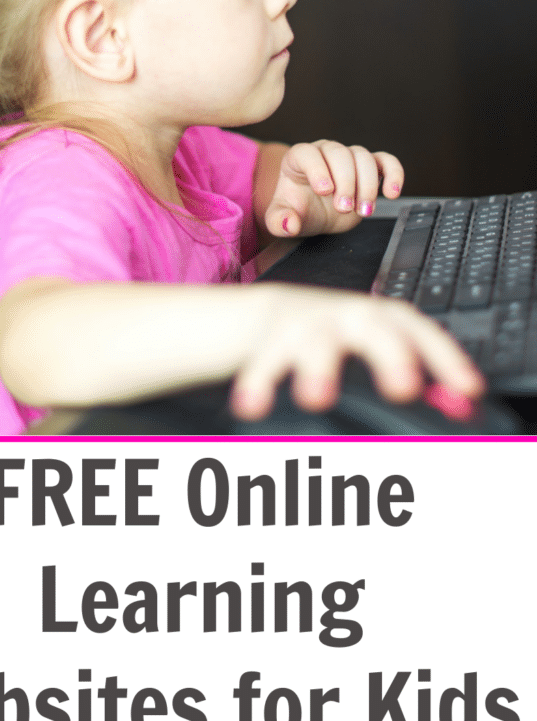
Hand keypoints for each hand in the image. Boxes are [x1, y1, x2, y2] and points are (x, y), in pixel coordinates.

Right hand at [230, 287, 484, 419]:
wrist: (275, 315)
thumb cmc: (342, 340)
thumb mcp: (382, 351)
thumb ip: (422, 377)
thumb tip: (462, 405)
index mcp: (384, 320)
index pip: (421, 332)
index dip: (446, 358)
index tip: (466, 389)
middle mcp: (349, 318)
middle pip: (374, 328)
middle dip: (389, 356)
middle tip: (403, 387)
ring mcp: (309, 325)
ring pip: (315, 340)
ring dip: (318, 367)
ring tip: (315, 397)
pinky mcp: (271, 340)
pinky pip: (264, 362)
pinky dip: (258, 383)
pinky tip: (253, 406)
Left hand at [265, 141, 403, 237]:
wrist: (317, 214)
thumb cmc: (298, 210)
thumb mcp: (280, 218)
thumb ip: (279, 220)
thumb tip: (290, 224)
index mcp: (299, 159)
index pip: (307, 153)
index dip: (317, 169)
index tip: (324, 191)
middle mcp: (325, 152)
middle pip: (339, 154)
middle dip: (345, 182)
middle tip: (344, 209)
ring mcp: (349, 158)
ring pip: (363, 157)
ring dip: (367, 185)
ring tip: (363, 211)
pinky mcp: (370, 168)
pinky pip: (386, 161)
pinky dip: (394, 174)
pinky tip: (392, 193)